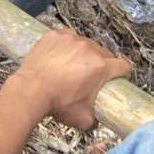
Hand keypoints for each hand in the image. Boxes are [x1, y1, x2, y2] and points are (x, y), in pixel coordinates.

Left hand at [8, 31, 129, 129]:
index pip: (123, 66)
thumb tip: (101, 116)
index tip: (117, 80)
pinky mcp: (55, 34)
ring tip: (73, 68)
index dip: (122, 74)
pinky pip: (69, 38)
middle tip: (91, 77)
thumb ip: (99, 117)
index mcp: (100, 66)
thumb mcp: (85, 119)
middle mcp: (88, 48)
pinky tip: (60, 59)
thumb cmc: (57, 103)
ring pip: (87, 44)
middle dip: (102, 65)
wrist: (30, 90)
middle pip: (105, 54)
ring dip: (85, 54)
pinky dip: (68, 46)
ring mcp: (71, 38)